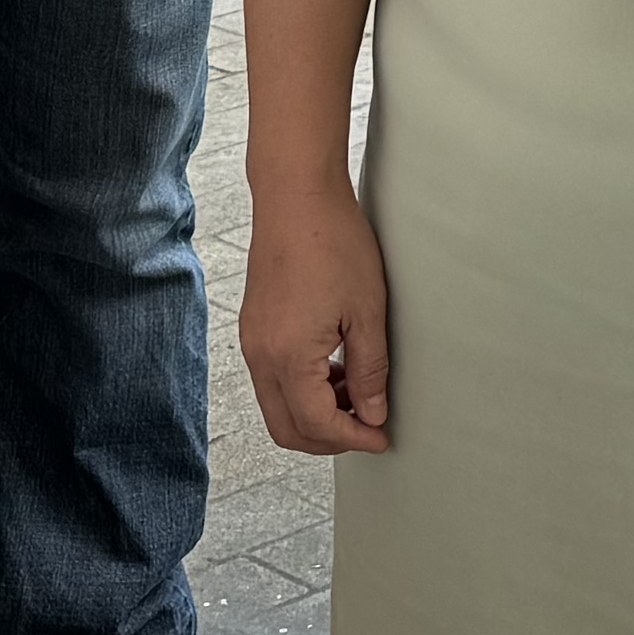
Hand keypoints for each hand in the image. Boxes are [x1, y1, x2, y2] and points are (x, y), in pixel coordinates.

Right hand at [239, 169, 394, 454]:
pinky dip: (302, 390)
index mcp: (288, 357)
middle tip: (368, 427)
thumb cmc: (333, 241)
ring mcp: (251, 342)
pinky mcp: (253, 328)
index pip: (318, 425)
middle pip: (287, 430)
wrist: (295, 195)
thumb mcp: (367, 311)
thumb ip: (369, 370)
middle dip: (329, 439)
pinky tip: (334, 369)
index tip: (381, 437)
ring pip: (277, 407)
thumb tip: (373, 413)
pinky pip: (272, 380)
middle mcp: (261, 356)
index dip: (354, 439)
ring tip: (357, 392)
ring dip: (315, 414)